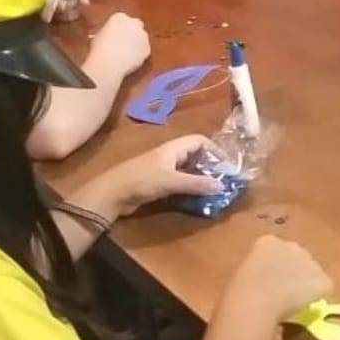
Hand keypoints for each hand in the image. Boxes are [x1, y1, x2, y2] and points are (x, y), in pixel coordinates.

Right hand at [89, 12, 150, 76]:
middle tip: (125, 40)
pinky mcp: (147, 49)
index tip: (117, 33)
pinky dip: (140, 53)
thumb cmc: (100, 48)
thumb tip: (108, 36)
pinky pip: (144, 50)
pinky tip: (130, 59)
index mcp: (120, 17)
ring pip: (142, 38)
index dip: (121, 27)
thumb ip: (108, 32)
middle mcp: (134, 24)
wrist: (109, 62)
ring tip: (125, 52)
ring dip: (137, 42)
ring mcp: (143, 36)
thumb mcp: (99, 35)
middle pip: (137, 25)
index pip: (123, 19)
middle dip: (133, 31)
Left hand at [105, 135, 224, 215]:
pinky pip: (182, 182)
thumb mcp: (171, 181)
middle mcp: (170, 156)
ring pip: (190, 170)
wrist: (112, 194)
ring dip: (202, 178)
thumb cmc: (141, 180)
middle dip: (211, 166)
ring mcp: (164, 170)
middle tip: (224, 180)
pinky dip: (192, 188)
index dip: (215, 150)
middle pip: (196, 155)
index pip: (200, 141)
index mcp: (173, 149)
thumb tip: (222, 186)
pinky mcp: (159, 183)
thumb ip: (197, 184)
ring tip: (215, 190)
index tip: (227, 166)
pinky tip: (198, 198)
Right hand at [234, 235, 333, 322]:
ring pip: (312, 272)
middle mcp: (292, 246)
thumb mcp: (245, 272)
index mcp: (268, 242)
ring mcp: (310, 261)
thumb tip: (265, 281)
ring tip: (292, 301)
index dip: (276, 267)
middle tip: (284, 291)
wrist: (255, 301)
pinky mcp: (322, 279)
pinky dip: (316, 297)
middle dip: (295, 272)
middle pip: (299, 258)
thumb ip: (258, 269)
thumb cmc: (240, 292)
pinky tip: (303, 306)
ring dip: (306, 284)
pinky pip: (324, 288)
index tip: (270, 281)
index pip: (277, 251)